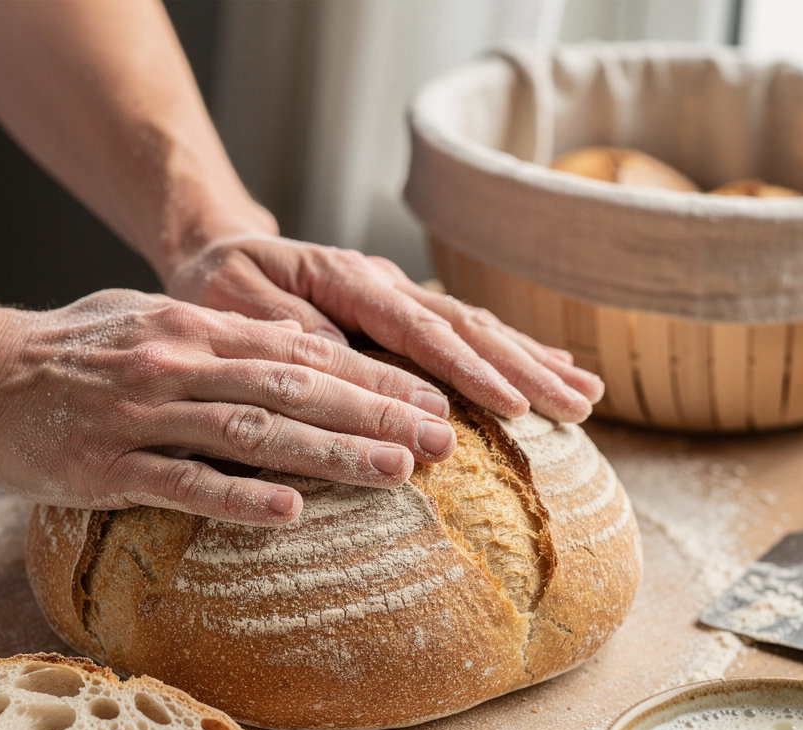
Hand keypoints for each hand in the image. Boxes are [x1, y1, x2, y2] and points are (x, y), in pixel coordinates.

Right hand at [0, 289, 458, 524]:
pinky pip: (180, 483)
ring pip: (251, 433)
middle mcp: (179, 363)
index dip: (373, 377)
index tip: (431, 401)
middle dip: (375, 414)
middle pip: (295, 389)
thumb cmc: (69, 351)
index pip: (304, 352)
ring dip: (329, 453)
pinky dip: (236, 496)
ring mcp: (142, 415)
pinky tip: (290, 511)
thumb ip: (220, 336)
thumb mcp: (149, 320)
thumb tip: (292, 352)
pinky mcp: (104, 465)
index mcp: (196, 328)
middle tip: (441, 440)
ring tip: (395, 472)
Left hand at [163, 234, 603, 422]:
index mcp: (347, 280)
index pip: (421, 330)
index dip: (469, 370)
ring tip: (586, 394)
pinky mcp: (399, 311)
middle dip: (525, 368)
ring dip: (531, 360)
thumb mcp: (236, 306)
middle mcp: (384, 282)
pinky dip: (507, 353)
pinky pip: (462, 332)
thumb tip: (355, 367)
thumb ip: (293, 332)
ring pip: (475, 327)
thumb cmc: (219, 284)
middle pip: (466, 326)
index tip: (515, 406)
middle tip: (579, 406)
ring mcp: (397, 294)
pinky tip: (548, 369)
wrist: (216, 249)